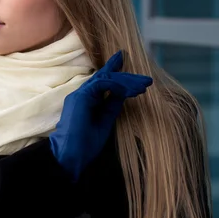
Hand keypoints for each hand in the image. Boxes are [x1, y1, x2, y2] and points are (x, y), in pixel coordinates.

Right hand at [49, 50, 152, 181]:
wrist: (71, 155)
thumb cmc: (85, 144)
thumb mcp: (105, 121)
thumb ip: (112, 105)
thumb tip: (124, 92)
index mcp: (87, 99)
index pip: (102, 81)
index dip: (114, 70)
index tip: (126, 62)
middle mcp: (82, 94)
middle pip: (106, 77)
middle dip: (127, 77)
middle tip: (146, 81)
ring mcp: (80, 94)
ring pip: (106, 78)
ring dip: (126, 81)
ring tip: (142, 88)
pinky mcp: (81, 97)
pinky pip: (102, 84)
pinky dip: (117, 86)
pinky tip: (129, 92)